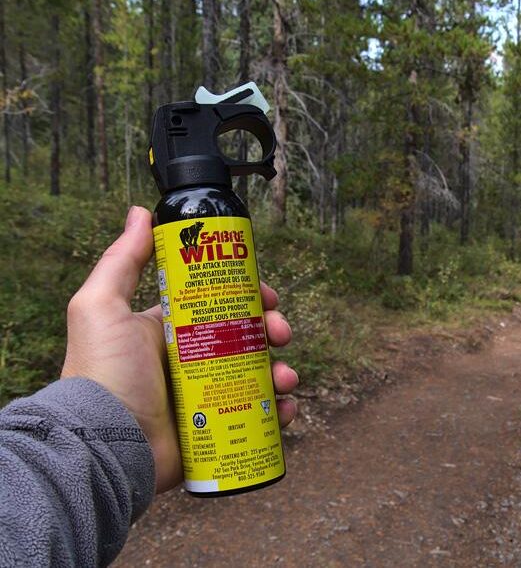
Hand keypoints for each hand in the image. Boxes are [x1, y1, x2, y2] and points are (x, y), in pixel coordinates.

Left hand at [61, 206, 298, 493]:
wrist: (106, 441)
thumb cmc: (104, 372)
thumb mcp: (102, 306)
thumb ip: (121, 259)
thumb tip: (140, 212)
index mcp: (170, 332)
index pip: (220, 306)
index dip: (250, 298)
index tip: (268, 297)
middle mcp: (191, 363)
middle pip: (248, 339)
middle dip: (272, 332)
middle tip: (280, 334)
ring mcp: (206, 398)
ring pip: (260, 377)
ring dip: (282, 372)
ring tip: (284, 377)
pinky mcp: (217, 430)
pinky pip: (261, 419)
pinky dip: (281, 412)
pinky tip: (285, 407)